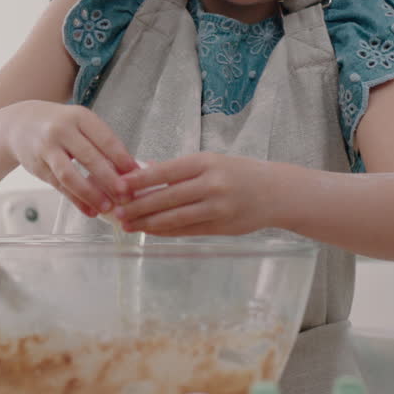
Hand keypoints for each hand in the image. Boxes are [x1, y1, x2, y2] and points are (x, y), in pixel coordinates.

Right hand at [3, 101, 138, 216]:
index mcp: (79, 117)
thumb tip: (130, 171)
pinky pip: (59, 186)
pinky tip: (90, 210)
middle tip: (126, 196)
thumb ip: (101, 144)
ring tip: (107, 207)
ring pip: (70, 175)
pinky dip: (76, 200)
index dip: (122, 159)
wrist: (20, 124)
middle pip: (89, 158)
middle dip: (110, 179)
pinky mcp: (38, 166)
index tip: (137, 175)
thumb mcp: (80, 124)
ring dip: (91, 194)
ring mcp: (47, 148)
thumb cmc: (60, 126)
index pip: (105, 139)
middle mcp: (62, 130)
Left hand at [115, 153, 276, 235]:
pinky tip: (150, 231)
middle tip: (117, 213)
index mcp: (205, 163)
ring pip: (174, 218)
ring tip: (128, 225)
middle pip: (166, 198)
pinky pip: (187, 231)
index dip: (139, 181)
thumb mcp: (211, 161)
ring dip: (148, 223)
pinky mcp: (221, 227)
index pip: (165, 172)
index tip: (118, 187)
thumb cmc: (239, 173)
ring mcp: (217, 208)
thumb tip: (143, 170)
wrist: (276, 193)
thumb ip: (178, 169)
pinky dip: (165, 231)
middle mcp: (211, 184)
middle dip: (138, 207)